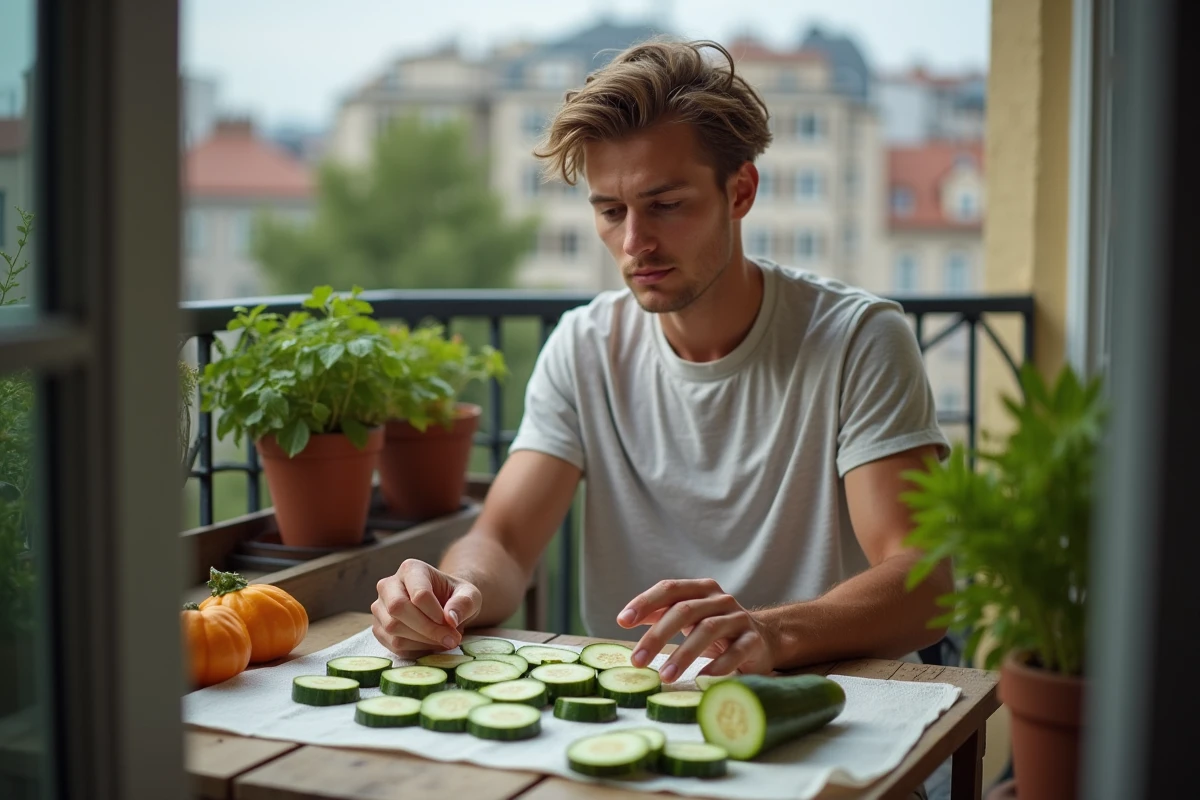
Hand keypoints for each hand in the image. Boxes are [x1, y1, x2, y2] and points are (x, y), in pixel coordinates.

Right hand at [372, 559, 481, 657]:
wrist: (444, 606)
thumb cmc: (456, 596)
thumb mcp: (470, 595)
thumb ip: (464, 603)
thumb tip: (450, 619)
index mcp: (411, 569)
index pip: (419, 594)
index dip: (436, 614)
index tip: (452, 624)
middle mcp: (389, 584)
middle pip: (398, 609)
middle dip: (427, 629)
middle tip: (451, 639)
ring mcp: (379, 606)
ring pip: (393, 629)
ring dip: (422, 641)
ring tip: (443, 640)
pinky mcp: (378, 627)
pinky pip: (392, 645)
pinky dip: (414, 650)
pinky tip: (430, 644)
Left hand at [617, 578, 776, 682]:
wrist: (763, 639)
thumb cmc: (716, 628)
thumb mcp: (689, 617)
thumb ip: (661, 613)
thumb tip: (626, 618)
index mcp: (700, 589)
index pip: (669, 588)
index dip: (645, 602)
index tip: (622, 621)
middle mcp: (720, 599)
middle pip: (684, 610)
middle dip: (657, 636)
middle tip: (637, 661)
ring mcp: (738, 618)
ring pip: (707, 630)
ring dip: (683, 654)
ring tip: (665, 676)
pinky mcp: (753, 640)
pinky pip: (735, 652)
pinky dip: (717, 665)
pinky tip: (701, 678)